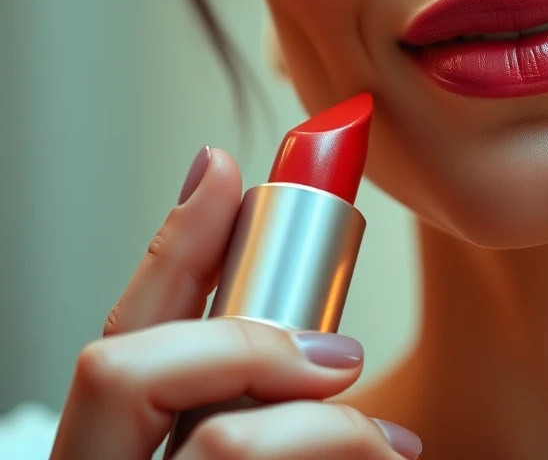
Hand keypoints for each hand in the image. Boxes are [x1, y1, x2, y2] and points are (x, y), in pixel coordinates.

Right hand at [49, 147, 421, 459]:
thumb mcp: (256, 438)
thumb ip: (242, 370)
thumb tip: (243, 213)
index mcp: (113, 457)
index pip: (112, 347)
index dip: (167, 251)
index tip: (222, 164)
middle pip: (121, 372)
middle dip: (246, 342)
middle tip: (344, 359)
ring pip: (220, 440)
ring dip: (327, 424)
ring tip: (389, 443)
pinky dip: (350, 451)